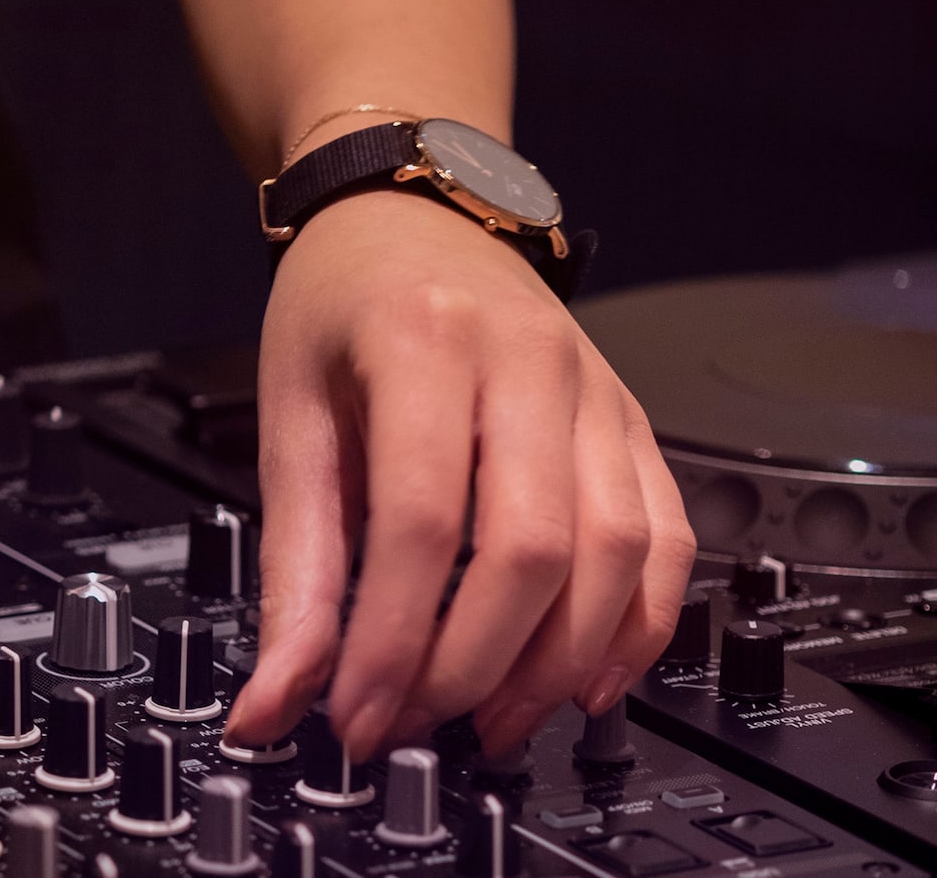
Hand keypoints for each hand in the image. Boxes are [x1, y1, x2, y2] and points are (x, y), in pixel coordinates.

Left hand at [223, 192, 696, 760]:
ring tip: (492, 723)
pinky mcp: (633, 422)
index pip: (422, 517)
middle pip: (532, 547)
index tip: (354, 713)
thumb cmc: (341, 306)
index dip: (390, 638)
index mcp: (423, 342)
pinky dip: (637, 627)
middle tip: (414, 725)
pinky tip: (584, 681)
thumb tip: (272, 699)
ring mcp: (596, 391)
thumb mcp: (289, 423)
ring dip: (557, 663)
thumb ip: (290, 571)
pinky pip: (668, 539)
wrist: (410, 216)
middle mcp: (529, 360)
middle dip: (473, 665)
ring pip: (618, 553)